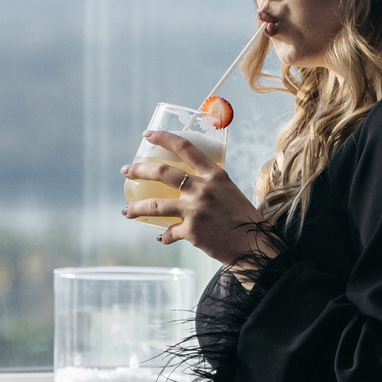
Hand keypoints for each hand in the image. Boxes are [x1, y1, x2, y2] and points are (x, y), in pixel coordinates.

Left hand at [122, 131, 270, 265]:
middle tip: (127, 170)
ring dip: (136, 208)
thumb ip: (209, 185)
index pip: (185, 147)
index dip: (163, 138)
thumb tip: (187, 186)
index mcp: (215, 174)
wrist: (254, 246)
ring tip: (126, 211)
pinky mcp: (191, 232)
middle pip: (162, 172)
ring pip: (154, 205)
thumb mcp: (229, 191)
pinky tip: (162, 237)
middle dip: (139, 169)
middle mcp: (203, 188)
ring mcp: (195, 210)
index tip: (147, 135)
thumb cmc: (244, 219)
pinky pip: (168, 233)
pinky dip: (164, 236)